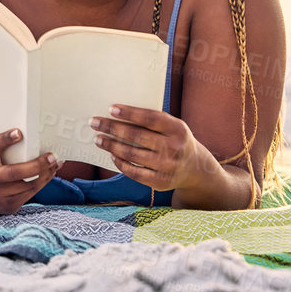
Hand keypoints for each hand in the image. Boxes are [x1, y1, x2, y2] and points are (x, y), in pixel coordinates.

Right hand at [0, 130, 60, 218]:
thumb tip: (22, 126)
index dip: (5, 140)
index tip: (19, 133)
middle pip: (14, 172)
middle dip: (36, 165)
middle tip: (51, 156)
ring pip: (27, 184)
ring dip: (45, 173)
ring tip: (55, 162)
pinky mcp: (8, 206)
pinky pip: (30, 193)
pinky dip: (43, 182)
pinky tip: (49, 173)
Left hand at [88, 105, 214, 192]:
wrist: (195, 169)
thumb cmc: (175, 140)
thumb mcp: (173, 127)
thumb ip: (153, 121)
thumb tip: (117, 114)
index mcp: (178, 129)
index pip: (151, 118)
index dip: (130, 113)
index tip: (111, 108)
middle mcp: (175, 148)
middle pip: (137, 136)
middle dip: (112, 128)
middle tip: (95, 123)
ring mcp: (168, 167)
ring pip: (132, 154)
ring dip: (111, 145)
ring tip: (99, 139)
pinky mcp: (161, 182)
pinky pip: (134, 173)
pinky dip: (120, 163)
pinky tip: (112, 155)